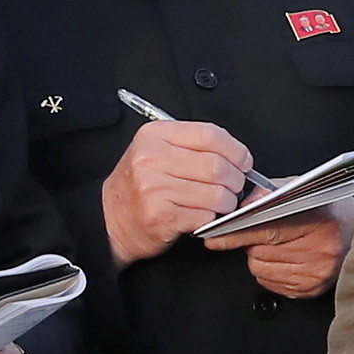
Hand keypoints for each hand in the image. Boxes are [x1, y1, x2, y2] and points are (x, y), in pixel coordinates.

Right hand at [103, 119, 259, 262]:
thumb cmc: (140, 187)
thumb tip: (238, 155)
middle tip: (233, 188)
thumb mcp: (157, 152)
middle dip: (235, 181)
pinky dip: (209, 220)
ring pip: (217, 194)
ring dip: (226, 204)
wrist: (109, 220)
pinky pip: (205, 216)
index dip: (236, 150)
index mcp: (155, 135)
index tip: (243, 162)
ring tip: (216, 205)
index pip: (210, 134)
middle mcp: (152, 158)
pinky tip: (198, 217)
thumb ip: (193, 146)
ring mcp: (155, 187)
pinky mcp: (161, 215)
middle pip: (218, 166)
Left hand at [217, 198, 350, 298]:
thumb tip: (241, 206)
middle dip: (256, 242)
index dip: (237, 234)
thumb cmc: (331, 210)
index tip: (214, 238)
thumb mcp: (302, 190)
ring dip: (263, 258)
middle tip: (274, 232)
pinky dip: (271, 271)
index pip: (267, 230)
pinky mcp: (311, 291)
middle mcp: (321, 252)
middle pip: (259, 253)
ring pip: (261, 270)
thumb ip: (269, 193)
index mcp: (320, 222)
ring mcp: (317, 275)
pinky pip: (270, 283)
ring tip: (284, 245)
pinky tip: (288, 259)